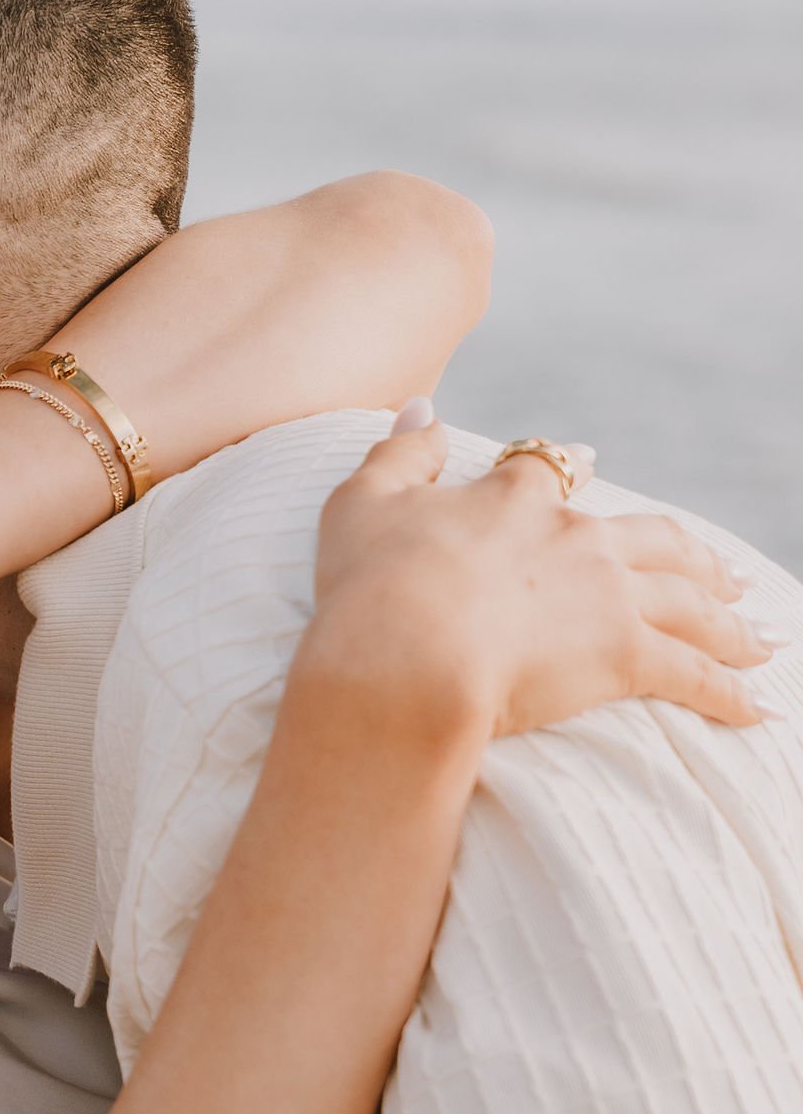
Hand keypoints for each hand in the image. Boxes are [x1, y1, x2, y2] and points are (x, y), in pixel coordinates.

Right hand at [310, 403, 773, 741]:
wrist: (405, 657)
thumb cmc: (370, 587)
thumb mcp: (360, 504)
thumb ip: (398, 454)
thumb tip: (420, 407)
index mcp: (513, 501)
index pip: (548, 470)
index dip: (568, 465)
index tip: (587, 462)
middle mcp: (575, 539)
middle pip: (652, 537)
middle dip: (689, 554)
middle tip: (716, 571)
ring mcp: (606, 595)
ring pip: (688, 599)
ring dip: (726, 619)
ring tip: (752, 636)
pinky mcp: (624, 655)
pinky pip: (692, 672)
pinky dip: (727, 690)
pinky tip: (751, 706)